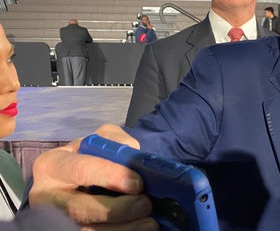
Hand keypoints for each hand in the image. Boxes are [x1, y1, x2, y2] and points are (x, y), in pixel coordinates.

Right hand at [29, 124, 157, 230]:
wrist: (77, 179)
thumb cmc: (90, 157)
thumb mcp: (100, 140)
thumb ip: (117, 143)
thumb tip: (134, 159)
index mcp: (52, 166)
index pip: (81, 170)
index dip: (110, 176)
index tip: (137, 183)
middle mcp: (48, 196)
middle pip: (81, 209)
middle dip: (118, 209)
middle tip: (145, 204)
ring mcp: (56, 219)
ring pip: (88, 230)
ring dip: (124, 228)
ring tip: (149, 222)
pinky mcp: (68, 230)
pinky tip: (140, 228)